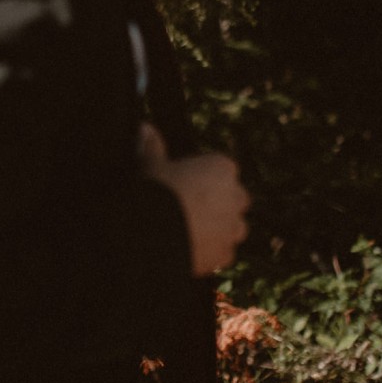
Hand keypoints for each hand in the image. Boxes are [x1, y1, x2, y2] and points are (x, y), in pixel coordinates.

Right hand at [144, 136, 248, 276]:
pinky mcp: (226, 254)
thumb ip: (153, 148)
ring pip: (236, 228)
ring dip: (222, 230)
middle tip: (196, 209)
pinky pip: (225, 253)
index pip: (224, 171)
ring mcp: (233, 227)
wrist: (154, 233)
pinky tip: (192, 250)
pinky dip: (213, 253)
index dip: (207, 179)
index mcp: (222, 168)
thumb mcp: (151, 166)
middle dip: (223, 204)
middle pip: (237, 199)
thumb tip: (144, 128)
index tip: (190, 185)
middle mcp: (235, 197)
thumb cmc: (157, 191)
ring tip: (196, 232)